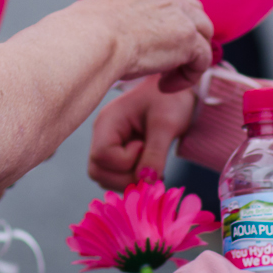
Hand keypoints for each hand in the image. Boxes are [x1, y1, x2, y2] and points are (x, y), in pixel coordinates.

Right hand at [76, 0, 213, 91]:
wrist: (90, 40)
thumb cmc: (84, 36)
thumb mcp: (100, 19)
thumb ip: (117, 22)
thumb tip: (113, 38)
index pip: (172, 1)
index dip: (172, 26)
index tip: (159, 47)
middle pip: (194, 15)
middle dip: (186, 40)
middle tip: (166, 65)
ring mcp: (180, 13)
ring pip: (203, 37)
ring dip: (188, 59)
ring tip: (164, 78)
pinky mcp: (188, 36)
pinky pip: (202, 59)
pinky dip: (188, 76)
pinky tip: (164, 87)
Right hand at [87, 76, 196, 190]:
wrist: (176, 90)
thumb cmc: (170, 100)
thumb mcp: (166, 124)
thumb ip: (155, 153)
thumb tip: (146, 181)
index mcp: (107, 121)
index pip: (102, 155)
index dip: (126, 161)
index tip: (145, 145)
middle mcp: (102, 134)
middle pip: (97, 171)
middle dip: (126, 177)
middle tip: (151, 167)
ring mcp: (107, 144)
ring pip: (105, 178)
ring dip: (130, 181)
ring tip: (153, 167)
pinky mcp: (116, 153)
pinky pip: (115, 177)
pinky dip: (132, 180)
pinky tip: (150, 169)